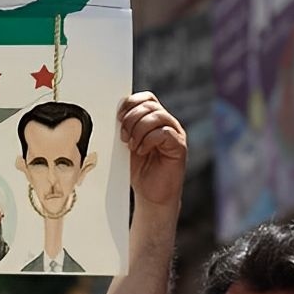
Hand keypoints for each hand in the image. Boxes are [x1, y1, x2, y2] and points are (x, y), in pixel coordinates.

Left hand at [117, 92, 187, 207]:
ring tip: (133, 145)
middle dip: (131, 119)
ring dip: (139, 129)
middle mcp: (167, 123)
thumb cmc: (139, 171)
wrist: (151, 195)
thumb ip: (125, 129)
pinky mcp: (179, 146)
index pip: (146, 98)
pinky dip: (149, 140)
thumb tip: (114, 115)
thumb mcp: (127, 145)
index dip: (130, 103)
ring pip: (157, 116)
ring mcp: (175, 134)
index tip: (118, 119)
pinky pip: (164, 132)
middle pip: (150, 105)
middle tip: (124, 137)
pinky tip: (142, 151)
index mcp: (154, 120)